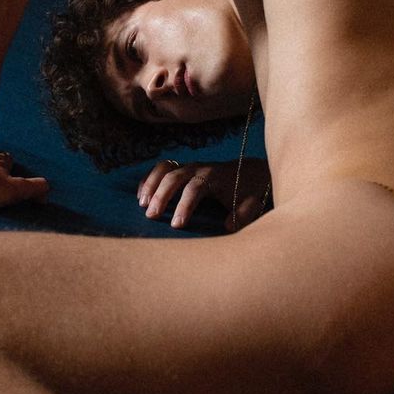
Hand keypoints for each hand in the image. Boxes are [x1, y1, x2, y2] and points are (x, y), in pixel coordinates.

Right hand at [138, 157, 269, 231]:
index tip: (176, 225)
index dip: (185, 206)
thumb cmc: (249, 191)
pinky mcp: (182, 168)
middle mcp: (198, 168)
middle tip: (151, 216)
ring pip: (164, 169)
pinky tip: (141, 196)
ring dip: (151, 185)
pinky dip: (149, 180)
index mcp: (214, 176)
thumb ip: (243, 214)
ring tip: (142, 205)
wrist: (250, 172)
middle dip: (161, 195)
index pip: (195, 189)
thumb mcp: (252, 203)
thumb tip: (229, 226)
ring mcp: (188, 166)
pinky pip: (161, 169)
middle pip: (174, 177)